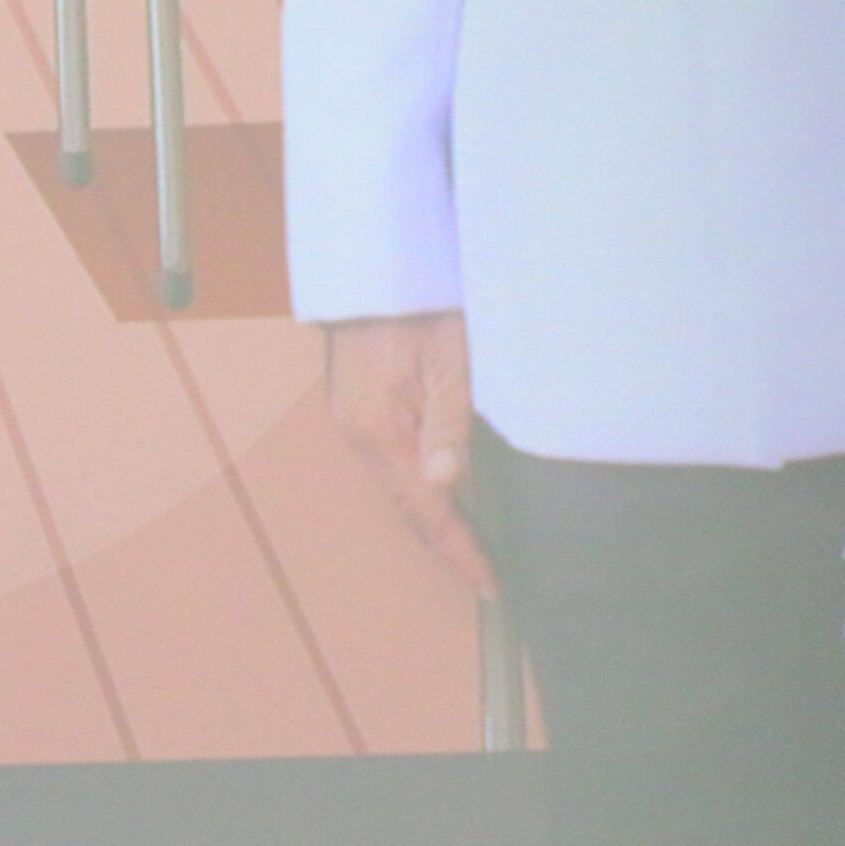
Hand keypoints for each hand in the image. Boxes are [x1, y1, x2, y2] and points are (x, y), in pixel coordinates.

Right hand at [323, 312, 497, 596]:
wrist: (373, 262)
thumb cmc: (421, 299)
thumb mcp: (451, 356)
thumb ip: (449, 421)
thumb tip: (444, 484)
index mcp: (380, 429)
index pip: (427, 509)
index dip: (460, 549)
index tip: (491, 583)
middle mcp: (359, 434)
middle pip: (407, 507)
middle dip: (447, 544)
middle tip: (486, 575)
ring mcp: (353, 422)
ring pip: (397, 487)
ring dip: (432, 519)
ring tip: (468, 546)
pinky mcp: (357, 408)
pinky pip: (389, 463)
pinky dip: (416, 489)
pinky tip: (439, 495)